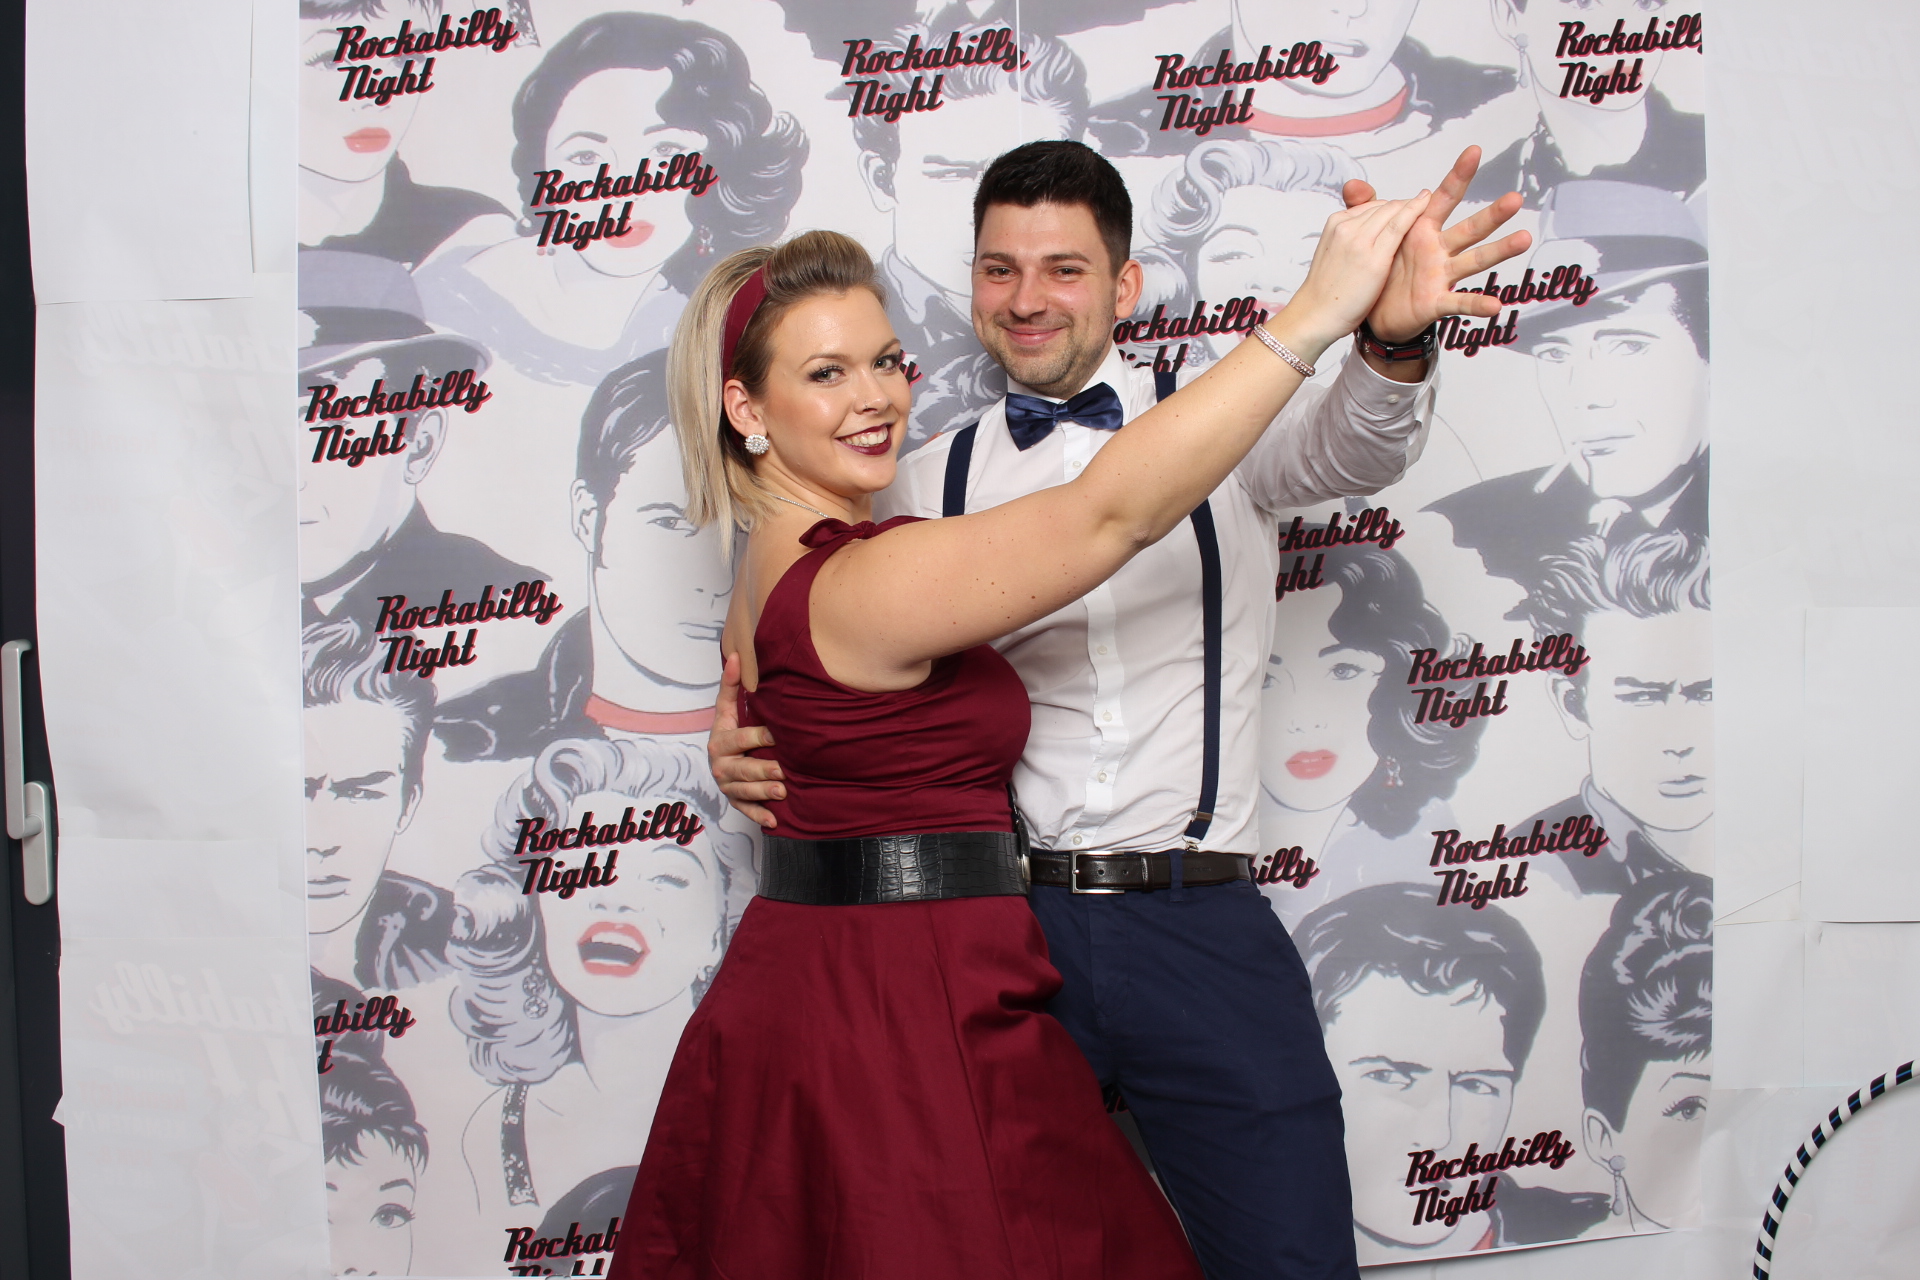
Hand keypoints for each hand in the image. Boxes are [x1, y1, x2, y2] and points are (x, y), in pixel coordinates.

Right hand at [708, 652, 782, 828]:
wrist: (725, 757)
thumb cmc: (733, 728)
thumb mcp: (729, 708)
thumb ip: (732, 684)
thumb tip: (736, 654)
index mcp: (720, 740)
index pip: (739, 739)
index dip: (758, 737)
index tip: (777, 735)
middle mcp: (721, 765)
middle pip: (744, 768)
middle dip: (763, 769)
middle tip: (783, 770)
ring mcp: (727, 785)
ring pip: (746, 791)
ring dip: (764, 793)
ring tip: (783, 791)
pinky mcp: (736, 801)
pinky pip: (746, 810)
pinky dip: (760, 816)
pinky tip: (774, 820)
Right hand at [1280, 191, 1434, 355]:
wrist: (1315, 315)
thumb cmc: (1327, 291)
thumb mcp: (1334, 253)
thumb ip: (1352, 236)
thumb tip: (1371, 229)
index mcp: (1335, 223)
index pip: (1371, 206)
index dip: (1391, 208)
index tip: (1404, 213)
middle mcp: (1346, 226)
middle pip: (1384, 206)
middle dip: (1404, 204)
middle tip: (1422, 206)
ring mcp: (1360, 240)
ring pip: (1393, 210)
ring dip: (1413, 203)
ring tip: (1427, 201)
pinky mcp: (1374, 257)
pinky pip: (1399, 225)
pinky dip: (1415, 210)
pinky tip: (1427, 203)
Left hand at [1365, 146, 1531, 342]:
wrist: (1375, 312)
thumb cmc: (1382, 269)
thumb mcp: (1372, 236)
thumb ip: (1365, 209)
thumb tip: (1352, 185)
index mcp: (1424, 228)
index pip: (1444, 197)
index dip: (1458, 175)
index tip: (1474, 150)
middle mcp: (1440, 249)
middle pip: (1471, 228)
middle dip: (1493, 214)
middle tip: (1516, 198)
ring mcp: (1442, 275)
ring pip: (1475, 260)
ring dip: (1500, 250)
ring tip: (1524, 239)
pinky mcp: (1436, 301)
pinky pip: (1459, 303)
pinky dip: (1478, 304)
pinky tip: (1496, 306)